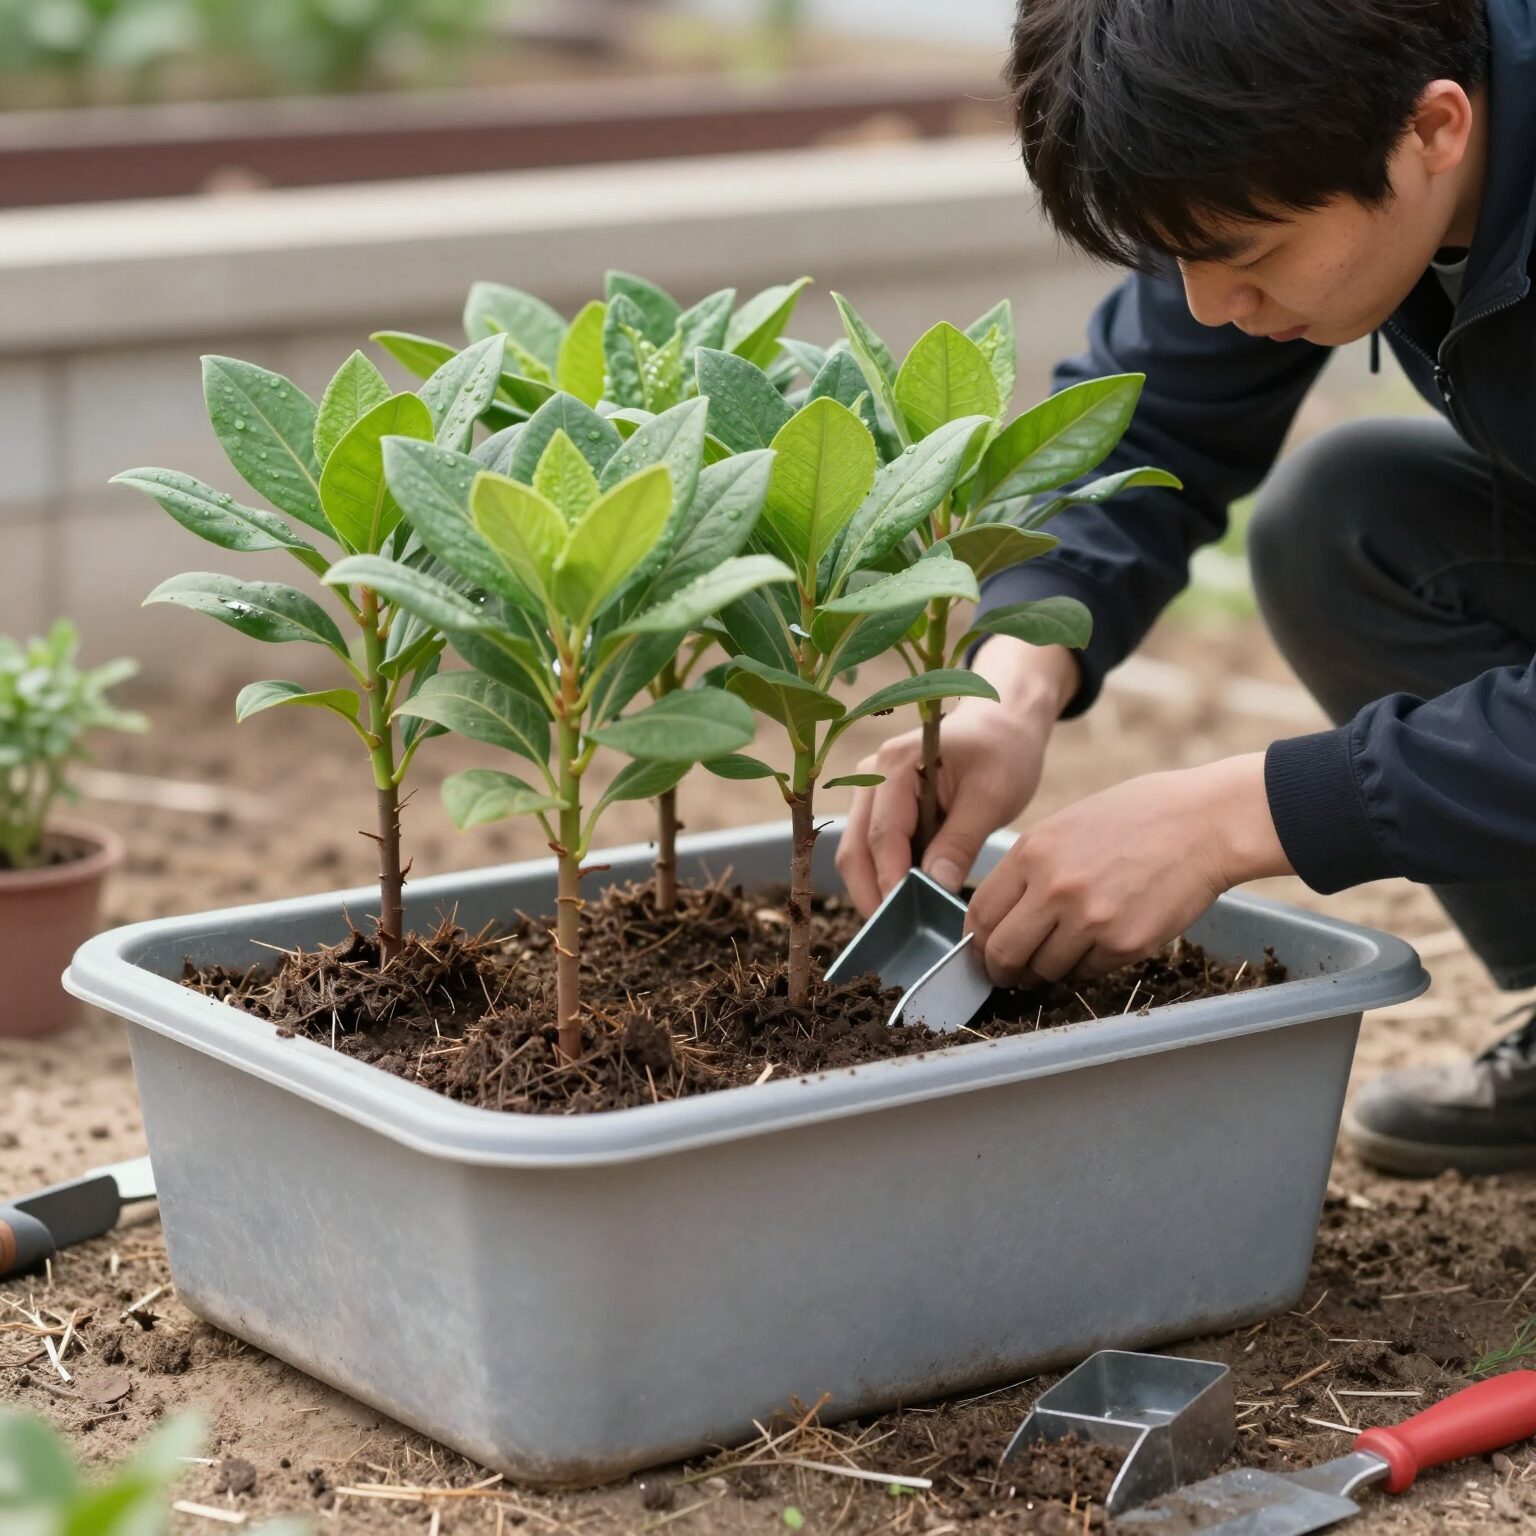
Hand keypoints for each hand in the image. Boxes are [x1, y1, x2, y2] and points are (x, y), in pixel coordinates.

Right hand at [836, 639, 1078, 915]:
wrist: (1004, 722)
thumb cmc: (1003, 751)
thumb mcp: (992, 796)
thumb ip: (961, 840)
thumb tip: (934, 887)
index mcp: (895, 763)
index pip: (883, 836)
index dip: (891, 882)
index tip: (906, 919)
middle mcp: (870, 775)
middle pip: (854, 848)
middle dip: (870, 894)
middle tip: (894, 936)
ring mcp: (869, 790)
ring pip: (855, 852)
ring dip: (872, 888)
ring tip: (899, 926)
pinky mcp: (879, 805)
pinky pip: (870, 848)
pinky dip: (881, 876)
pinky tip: (904, 903)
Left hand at [966, 753, 1292, 985]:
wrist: (1204, 822)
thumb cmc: (1137, 817)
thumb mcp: (1067, 826)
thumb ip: (1029, 867)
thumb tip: (999, 915)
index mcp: (1032, 852)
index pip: (980, 915)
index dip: (977, 940)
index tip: (984, 948)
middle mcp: (1054, 888)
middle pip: (1003, 952)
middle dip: (1001, 969)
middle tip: (1007, 973)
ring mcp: (1090, 920)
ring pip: (1045, 970)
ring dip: (1046, 970)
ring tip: (1062, 952)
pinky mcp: (1125, 944)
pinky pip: (1087, 972)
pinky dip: (1086, 966)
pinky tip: (1100, 942)